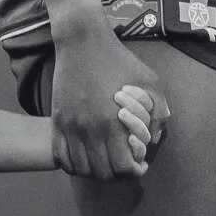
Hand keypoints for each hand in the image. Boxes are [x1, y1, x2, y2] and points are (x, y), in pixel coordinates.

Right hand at [48, 29, 169, 180]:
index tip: (136, 163)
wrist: (82, 41)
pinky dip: (72, 163)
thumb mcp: (148, 79)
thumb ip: (158, 108)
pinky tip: (83, 155)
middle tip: (120, 163)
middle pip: (102, 173)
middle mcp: (91, 129)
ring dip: (93, 170)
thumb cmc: (118, 59)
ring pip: (81, 168)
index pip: (123, 167)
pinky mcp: (56, 121)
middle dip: (115, 173)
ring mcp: (71, 126)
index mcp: (115, 122)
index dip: (132, 169)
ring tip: (102, 161)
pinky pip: (61, 157)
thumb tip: (156, 135)